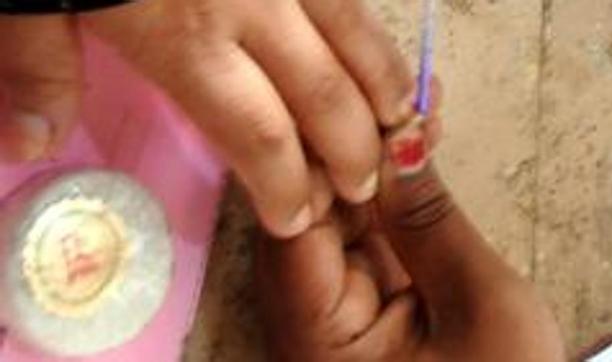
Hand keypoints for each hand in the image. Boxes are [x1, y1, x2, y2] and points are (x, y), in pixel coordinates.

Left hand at [0, 0, 415, 237]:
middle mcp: (251, 8)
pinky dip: (370, 29)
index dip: (287, 185)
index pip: (260, 135)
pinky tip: (379, 53)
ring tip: (401, 127)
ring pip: (356, 36)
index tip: (295, 217)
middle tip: (361, 187)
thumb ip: (40, 72)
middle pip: (325, 96)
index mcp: (186, 37)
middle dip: (352, 151)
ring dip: (384, 88)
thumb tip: (30, 144)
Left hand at [256, 114, 564, 360]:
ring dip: (377, 167)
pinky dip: (390, 197)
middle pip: (307, 215)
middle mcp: (301, 319)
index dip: (324, 160)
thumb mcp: (480, 309)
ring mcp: (326, 307)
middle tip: (403, 104)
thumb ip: (430, 223)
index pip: (293, 226)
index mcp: (313, 338)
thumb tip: (395, 141)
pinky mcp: (355, 298)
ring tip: (419, 116)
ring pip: (336, 218)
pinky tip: (414, 154)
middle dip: (355, 153)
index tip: (370, 111)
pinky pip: (362, 235)